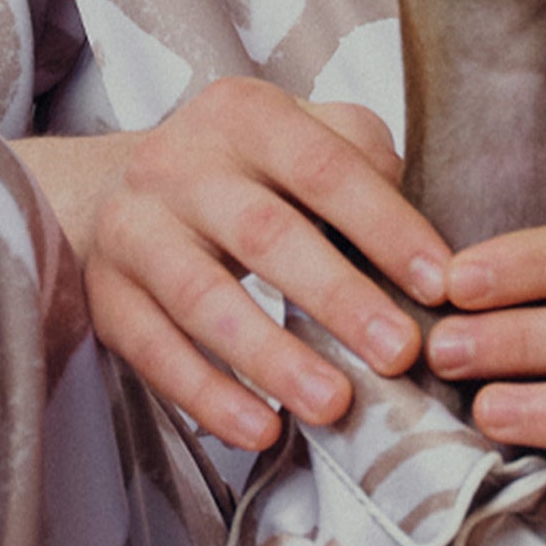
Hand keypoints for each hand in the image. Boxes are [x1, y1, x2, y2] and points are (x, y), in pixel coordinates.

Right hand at [71, 78, 446, 454]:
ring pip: (202, 297)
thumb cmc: (240, 172)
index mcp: (245, 116)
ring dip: (272, 357)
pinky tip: (260, 429)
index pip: (325, 168)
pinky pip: (154, 351)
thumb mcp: (301, 136)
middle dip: (337, 297)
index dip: (385, 227)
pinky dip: (208, 395)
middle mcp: (180, 164)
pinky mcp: (106, 294)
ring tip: (333, 405)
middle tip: (398, 354)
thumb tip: (418, 238)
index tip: (439, 285)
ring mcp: (135, 229)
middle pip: (264, 232)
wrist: (114, 189)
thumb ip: (362, 163)